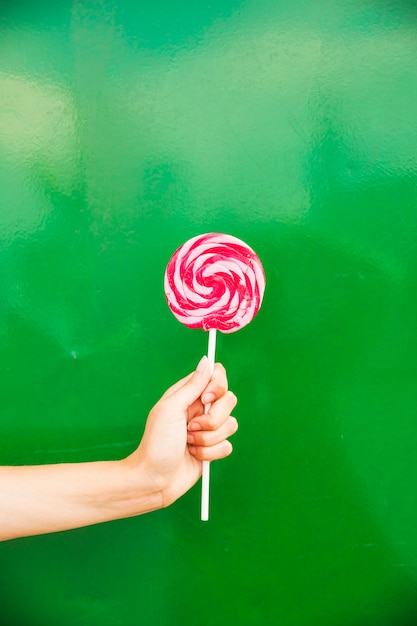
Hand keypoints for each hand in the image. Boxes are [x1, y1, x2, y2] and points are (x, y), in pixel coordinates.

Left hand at [129, 356, 237, 506]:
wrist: (154, 480)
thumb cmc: (156, 443)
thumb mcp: (171, 409)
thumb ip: (192, 385)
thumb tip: (207, 361)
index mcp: (188, 395)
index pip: (216, 376)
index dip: (217, 386)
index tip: (205, 399)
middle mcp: (200, 410)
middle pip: (229, 400)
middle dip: (213, 418)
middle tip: (191, 427)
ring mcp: (208, 429)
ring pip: (231, 424)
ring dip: (208, 438)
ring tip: (189, 443)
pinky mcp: (213, 448)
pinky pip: (228, 446)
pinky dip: (210, 453)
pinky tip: (194, 455)